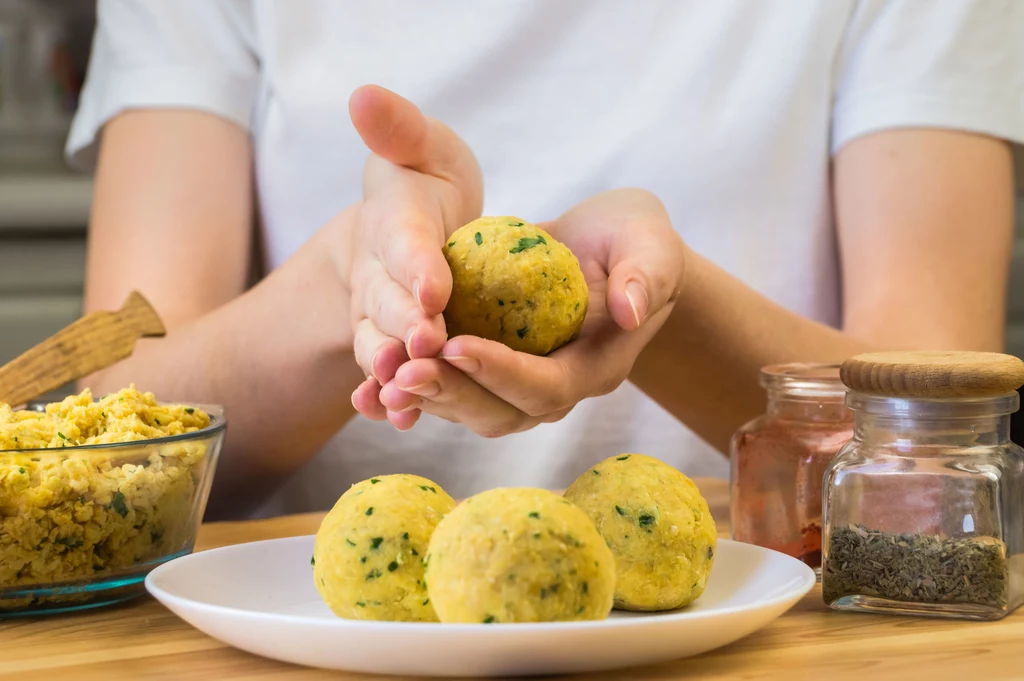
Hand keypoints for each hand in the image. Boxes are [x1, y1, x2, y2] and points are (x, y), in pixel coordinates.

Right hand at [345, 85, 482, 429]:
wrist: (405, 231)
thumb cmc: (425, 183)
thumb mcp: (422, 148)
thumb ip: (399, 129)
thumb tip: (363, 95)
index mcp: (392, 221)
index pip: (402, 242)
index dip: (415, 264)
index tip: (434, 287)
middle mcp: (376, 275)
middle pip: (386, 303)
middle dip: (405, 324)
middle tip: (426, 343)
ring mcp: (377, 316)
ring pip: (379, 346)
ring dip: (392, 370)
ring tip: (406, 393)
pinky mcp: (388, 346)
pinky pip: (384, 375)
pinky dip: (389, 398)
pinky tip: (401, 418)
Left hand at [372, 188, 685, 436]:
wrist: (610, 251)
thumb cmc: (632, 240)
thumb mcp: (650, 242)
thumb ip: (648, 272)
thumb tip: (631, 309)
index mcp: (596, 365)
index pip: (547, 386)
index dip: (502, 373)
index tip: (456, 343)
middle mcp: (559, 388)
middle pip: (501, 412)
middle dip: (453, 394)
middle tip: (404, 371)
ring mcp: (523, 386)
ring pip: (472, 410)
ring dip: (428, 397)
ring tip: (385, 376)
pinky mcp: (495, 373)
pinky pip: (455, 393)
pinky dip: (416, 393)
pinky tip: (373, 387)